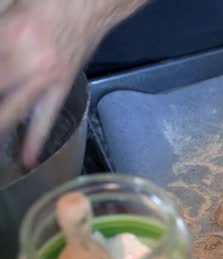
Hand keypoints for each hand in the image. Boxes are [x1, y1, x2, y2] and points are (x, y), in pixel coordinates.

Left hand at [0, 0, 145, 166]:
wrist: (94, 4)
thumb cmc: (53, 1)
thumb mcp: (10, 12)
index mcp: (11, 36)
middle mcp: (29, 63)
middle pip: (0, 101)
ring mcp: (47, 78)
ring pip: (12, 112)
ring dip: (1, 125)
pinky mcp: (62, 87)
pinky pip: (46, 118)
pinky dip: (34, 140)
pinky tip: (27, 159)